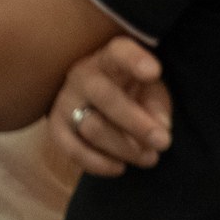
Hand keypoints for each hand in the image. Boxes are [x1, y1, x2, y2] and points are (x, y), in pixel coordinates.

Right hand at [53, 36, 172, 176]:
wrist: (91, 99)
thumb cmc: (130, 91)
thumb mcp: (149, 90)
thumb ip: (157, 105)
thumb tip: (160, 128)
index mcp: (109, 60)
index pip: (118, 53)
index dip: (134, 60)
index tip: (153, 71)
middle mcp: (82, 76)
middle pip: (103, 96)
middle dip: (136, 123)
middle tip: (163, 142)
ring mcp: (64, 101)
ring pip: (92, 128)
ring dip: (125, 148)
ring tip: (149, 157)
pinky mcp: (56, 128)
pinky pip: (73, 150)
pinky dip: (99, 164)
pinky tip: (120, 167)